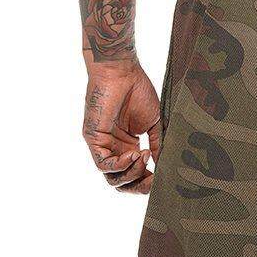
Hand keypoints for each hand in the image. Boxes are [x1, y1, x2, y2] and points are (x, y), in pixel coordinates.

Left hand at [82, 59, 161, 194]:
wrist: (122, 70)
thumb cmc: (138, 91)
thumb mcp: (154, 124)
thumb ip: (158, 147)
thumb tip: (164, 168)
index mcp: (128, 147)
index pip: (135, 176)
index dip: (148, 183)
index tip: (162, 178)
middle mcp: (114, 149)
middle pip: (122, 183)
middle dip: (140, 186)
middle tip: (154, 179)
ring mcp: (102, 145)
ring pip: (112, 178)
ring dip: (132, 174)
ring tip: (144, 157)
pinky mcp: (93, 138)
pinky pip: (103, 165)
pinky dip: (120, 165)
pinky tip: (134, 153)